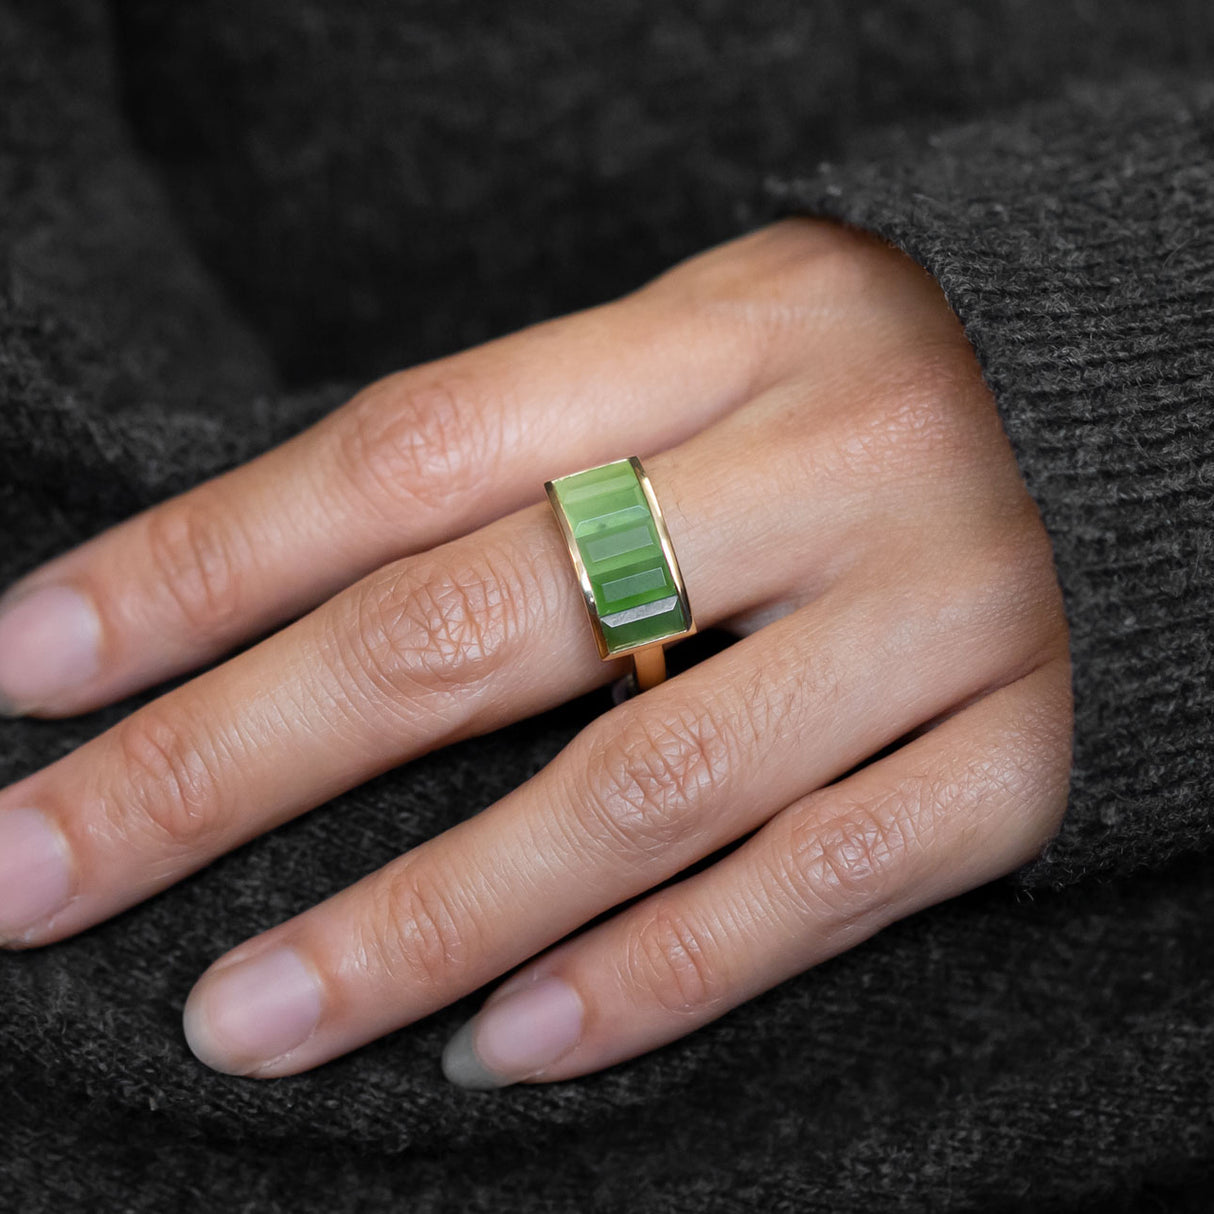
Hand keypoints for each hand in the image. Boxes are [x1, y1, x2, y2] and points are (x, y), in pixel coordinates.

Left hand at [0, 218, 1071, 1086]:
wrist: (1130, 414)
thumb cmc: (853, 399)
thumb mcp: (698, 370)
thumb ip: (528, 471)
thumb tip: (283, 604)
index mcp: (721, 333)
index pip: (408, 451)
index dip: (203, 561)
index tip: (31, 666)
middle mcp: (829, 462)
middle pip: (478, 623)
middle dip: (230, 762)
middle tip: (38, 871)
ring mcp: (938, 614)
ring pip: (639, 791)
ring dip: (421, 923)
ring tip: (242, 1015)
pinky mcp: (1014, 757)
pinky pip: (812, 887)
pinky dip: (648, 980)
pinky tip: (497, 1049)